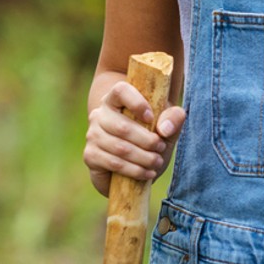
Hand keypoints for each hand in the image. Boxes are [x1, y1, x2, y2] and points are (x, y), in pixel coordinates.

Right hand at [83, 79, 186, 196]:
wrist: (133, 159)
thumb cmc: (150, 134)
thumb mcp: (166, 125)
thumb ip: (173, 118)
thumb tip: (165, 129)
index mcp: (116, 98)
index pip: (120, 90)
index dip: (136, 103)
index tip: (151, 118)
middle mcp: (100, 113)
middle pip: (123, 126)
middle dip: (147, 141)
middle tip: (161, 147)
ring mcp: (92, 134)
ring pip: (119, 147)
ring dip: (143, 158)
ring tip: (157, 162)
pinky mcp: (90, 155)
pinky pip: (113, 163)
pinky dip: (134, 170)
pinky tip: (147, 173)